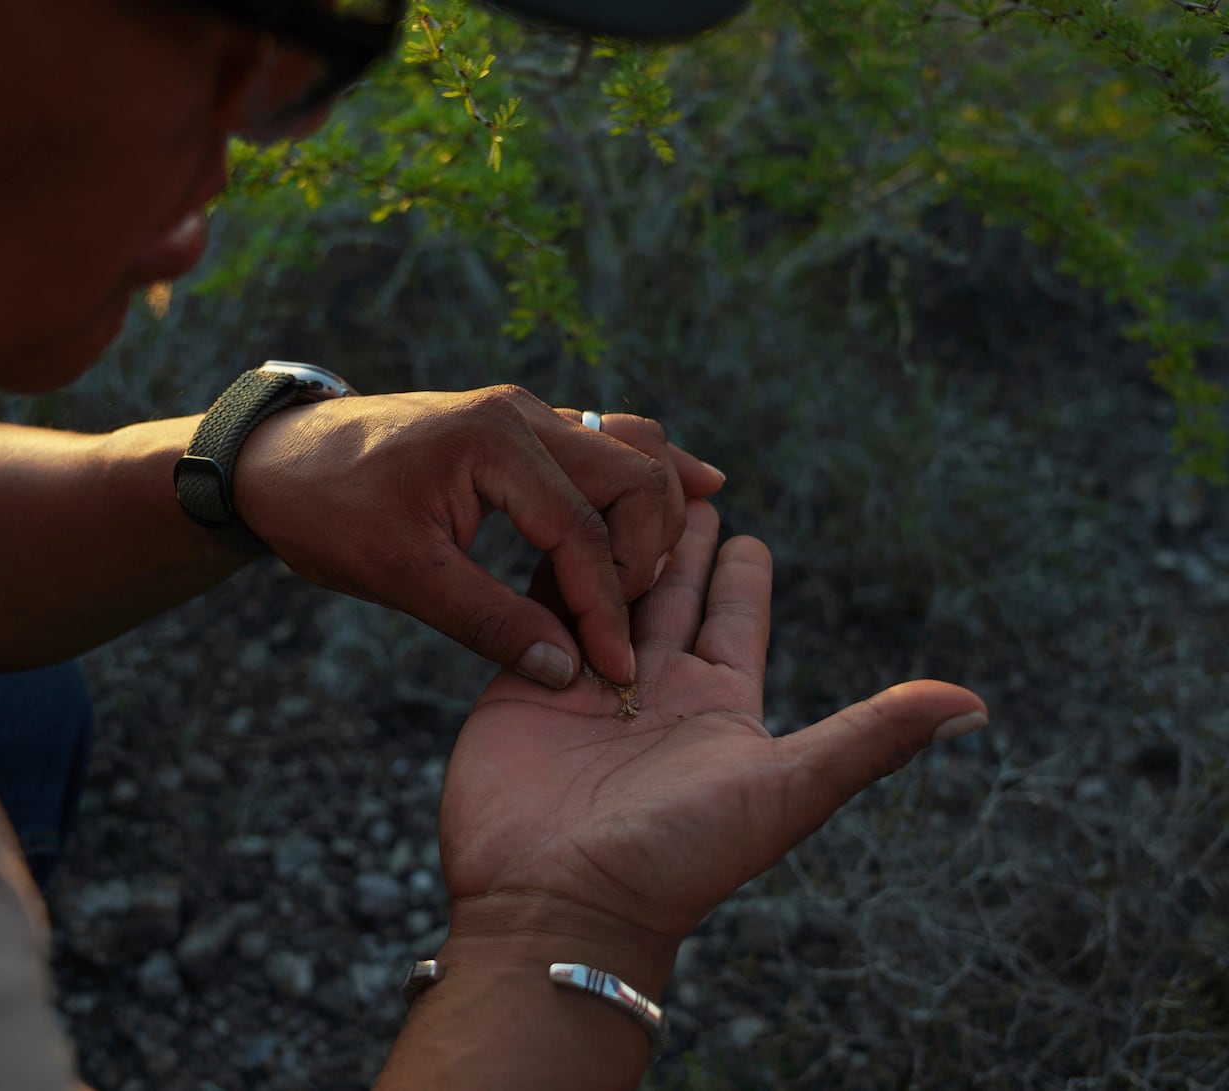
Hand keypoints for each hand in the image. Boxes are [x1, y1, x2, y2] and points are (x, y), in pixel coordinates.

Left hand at [234, 385, 723, 686]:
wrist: (277, 459)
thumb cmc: (327, 511)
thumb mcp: (400, 576)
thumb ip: (488, 621)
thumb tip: (565, 670)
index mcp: (494, 444)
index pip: (582, 533)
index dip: (606, 610)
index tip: (616, 671)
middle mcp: (523, 414)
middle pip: (633, 477)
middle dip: (644, 556)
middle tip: (629, 625)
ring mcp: (525, 414)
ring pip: (630, 448)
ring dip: (655, 510)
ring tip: (670, 570)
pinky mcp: (520, 427)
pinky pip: (606, 441)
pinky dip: (644, 475)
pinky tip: (694, 490)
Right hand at [436, 499, 987, 989]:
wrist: (559, 904)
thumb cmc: (679, 857)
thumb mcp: (787, 790)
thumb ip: (871, 739)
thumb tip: (977, 705)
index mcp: (719, 705)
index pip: (735, 616)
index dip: (742, 571)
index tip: (746, 526)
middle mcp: (654, 689)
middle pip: (669, 591)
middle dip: (675, 538)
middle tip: (678, 480)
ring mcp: (586, 683)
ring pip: (606, 588)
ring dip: (613, 540)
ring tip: (615, 484)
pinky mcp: (525, 682)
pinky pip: (541, 607)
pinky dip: (551, 565)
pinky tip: (553, 522)